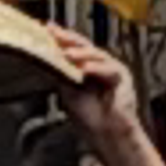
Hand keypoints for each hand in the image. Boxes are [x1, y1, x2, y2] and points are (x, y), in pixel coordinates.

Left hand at [47, 33, 145, 148]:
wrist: (107, 136)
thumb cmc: (91, 118)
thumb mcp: (69, 92)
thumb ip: (61, 75)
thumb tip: (43, 59)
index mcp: (87, 66)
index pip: (73, 48)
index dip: (61, 38)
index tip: (47, 28)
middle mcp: (100, 64)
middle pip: (84, 46)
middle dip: (68, 38)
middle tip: (54, 33)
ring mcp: (112, 69)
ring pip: (96, 55)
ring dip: (81, 54)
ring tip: (66, 53)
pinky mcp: (122, 78)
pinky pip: (108, 69)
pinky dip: (96, 69)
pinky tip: (84, 69)